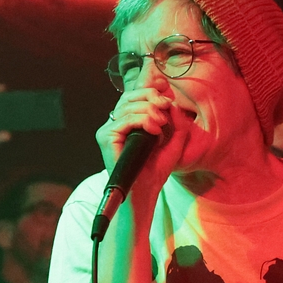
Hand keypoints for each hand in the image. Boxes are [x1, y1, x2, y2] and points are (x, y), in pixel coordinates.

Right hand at [96, 79, 185, 193]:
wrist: (146, 191)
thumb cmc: (156, 169)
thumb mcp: (173, 141)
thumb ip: (176, 122)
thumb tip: (172, 102)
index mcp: (127, 122)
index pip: (135, 96)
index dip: (151, 92)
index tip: (168, 99)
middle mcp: (115, 124)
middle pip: (130, 96)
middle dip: (151, 97)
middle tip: (166, 106)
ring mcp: (108, 130)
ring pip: (128, 106)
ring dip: (150, 110)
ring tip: (162, 125)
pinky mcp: (106, 137)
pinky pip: (125, 119)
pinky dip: (143, 121)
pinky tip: (155, 131)